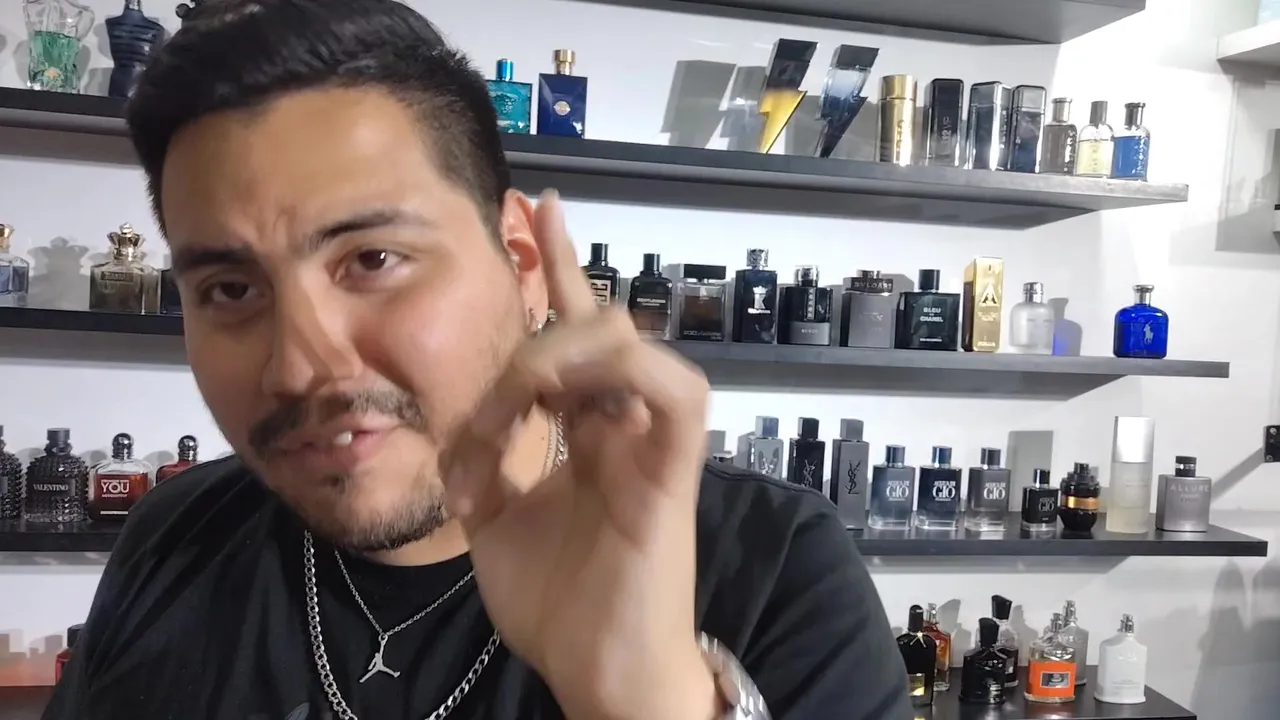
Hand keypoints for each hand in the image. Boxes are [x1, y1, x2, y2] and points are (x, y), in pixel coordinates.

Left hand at [440, 190, 718, 719]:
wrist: (600, 676)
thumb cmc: (560, 608)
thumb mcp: (499, 521)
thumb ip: (487, 462)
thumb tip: (460, 422)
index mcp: (589, 434)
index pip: (576, 335)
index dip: (560, 269)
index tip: (534, 210)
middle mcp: (626, 428)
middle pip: (602, 328)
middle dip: (543, 318)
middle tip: (500, 358)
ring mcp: (654, 447)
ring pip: (635, 347)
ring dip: (565, 352)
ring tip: (523, 390)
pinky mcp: (673, 475)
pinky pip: (677, 395)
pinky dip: (626, 372)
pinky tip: (565, 392)